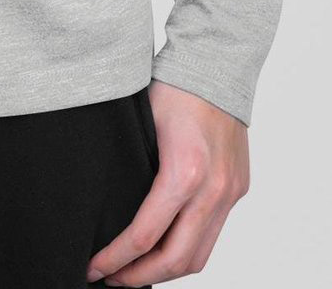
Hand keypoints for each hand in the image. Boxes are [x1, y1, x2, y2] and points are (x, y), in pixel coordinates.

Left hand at [86, 81, 248, 284]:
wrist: (217, 63)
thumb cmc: (172, 86)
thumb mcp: (139, 125)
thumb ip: (131, 168)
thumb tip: (103, 205)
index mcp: (184, 173)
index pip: (145, 235)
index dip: (116, 260)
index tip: (93, 268)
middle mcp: (213, 190)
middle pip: (177, 260)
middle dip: (140, 277)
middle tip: (110, 282)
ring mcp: (230, 192)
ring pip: (200, 255)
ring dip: (166, 271)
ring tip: (134, 273)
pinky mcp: (237, 188)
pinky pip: (213, 234)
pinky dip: (187, 249)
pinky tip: (163, 249)